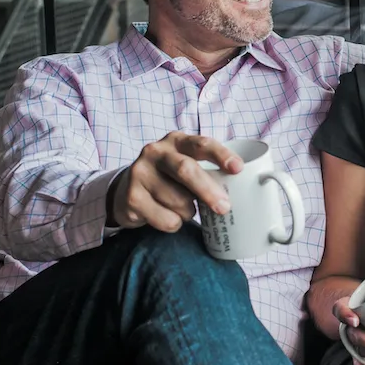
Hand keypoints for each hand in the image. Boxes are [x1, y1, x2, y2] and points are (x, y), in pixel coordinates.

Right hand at [110, 132, 242, 230]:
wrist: (125, 190)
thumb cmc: (169, 178)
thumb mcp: (186, 164)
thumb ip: (207, 170)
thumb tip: (239, 190)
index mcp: (176, 141)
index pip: (202, 144)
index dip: (221, 155)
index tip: (238, 168)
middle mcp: (156, 152)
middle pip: (186, 170)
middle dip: (208, 191)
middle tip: (224, 207)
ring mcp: (140, 173)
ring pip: (178, 201)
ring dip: (189, 212)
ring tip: (183, 208)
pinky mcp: (132, 197)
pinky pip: (166, 219)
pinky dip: (174, 223)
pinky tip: (167, 215)